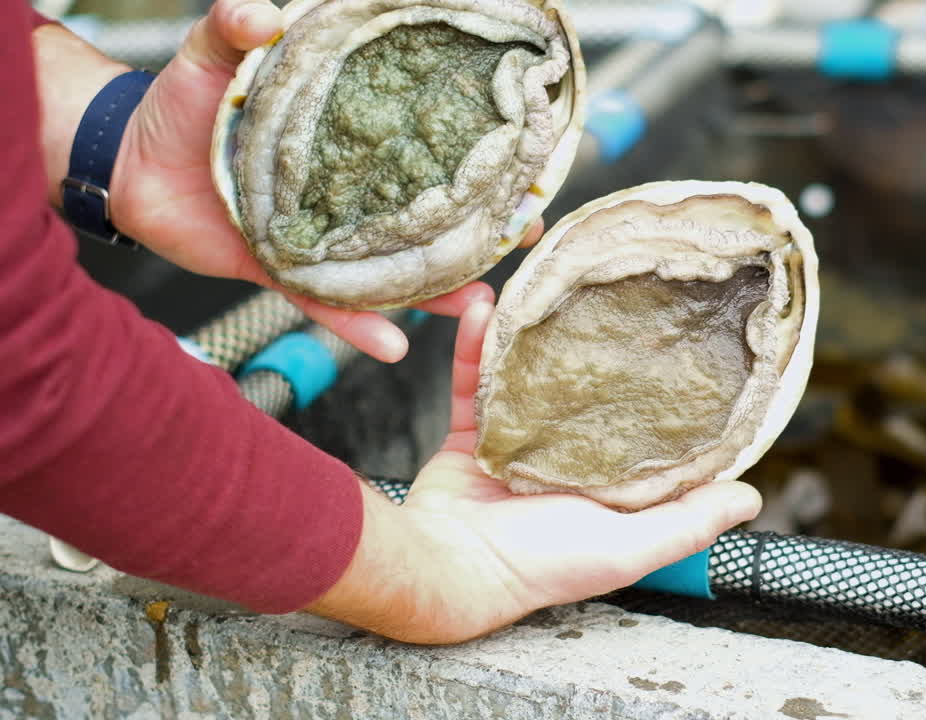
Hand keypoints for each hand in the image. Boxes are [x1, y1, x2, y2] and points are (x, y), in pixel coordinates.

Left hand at [108, 0, 543, 361]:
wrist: (126, 163)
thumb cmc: (179, 104)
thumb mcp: (211, 56)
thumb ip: (235, 27)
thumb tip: (264, 12)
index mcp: (345, 138)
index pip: (421, 146)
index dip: (471, 154)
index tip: (521, 161)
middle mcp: (346, 189)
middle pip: (423, 214)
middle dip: (475, 229)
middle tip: (520, 235)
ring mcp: (322, 236)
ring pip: (389, 269)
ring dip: (436, 290)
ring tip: (479, 304)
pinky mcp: (287, 273)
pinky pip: (329, 304)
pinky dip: (359, 327)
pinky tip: (395, 347)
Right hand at [306, 301, 763, 643]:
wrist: (449, 568)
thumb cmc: (542, 565)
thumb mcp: (631, 547)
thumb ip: (690, 522)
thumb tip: (752, 499)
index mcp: (607, 488)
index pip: (647, 437)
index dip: (665, 400)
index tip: (684, 350)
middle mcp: (566, 463)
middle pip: (590, 398)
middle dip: (599, 355)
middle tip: (616, 299)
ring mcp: (517, 444)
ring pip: (533, 379)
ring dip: (537, 337)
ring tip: (548, 292)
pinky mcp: (474, 432)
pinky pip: (477, 380)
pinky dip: (478, 345)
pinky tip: (488, 310)